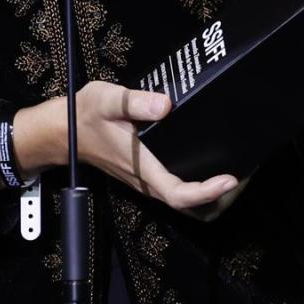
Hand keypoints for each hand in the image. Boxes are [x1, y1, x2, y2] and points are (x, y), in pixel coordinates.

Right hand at [12, 81, 242, 220]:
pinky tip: (207, 164)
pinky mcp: (143, 174)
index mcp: (141, 167)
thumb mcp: (107, 100)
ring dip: (207, 193)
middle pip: (186, 203)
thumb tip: (165, 105)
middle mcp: (145, 180)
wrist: (59, 131)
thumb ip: (135, 102)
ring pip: (180, 198)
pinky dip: (194, 185)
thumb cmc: (83, 115)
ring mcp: (144, 180)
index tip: (230, 179)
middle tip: (244, 176)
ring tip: (233, 173)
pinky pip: (173, 188)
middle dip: (216, 197)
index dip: (206, 191)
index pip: (178, 192)